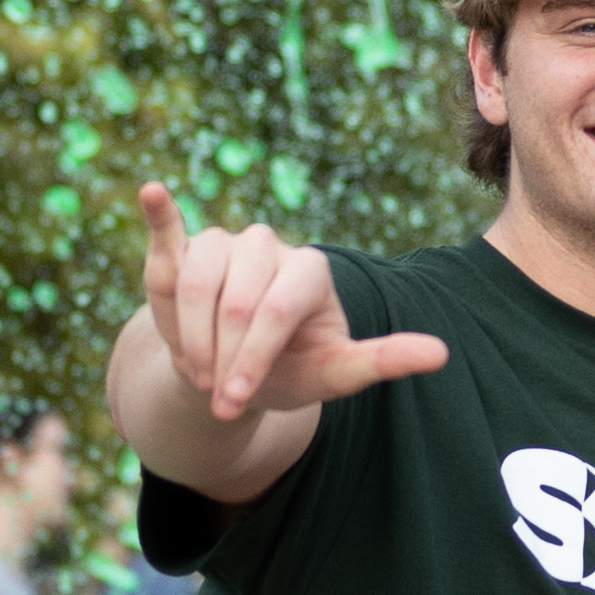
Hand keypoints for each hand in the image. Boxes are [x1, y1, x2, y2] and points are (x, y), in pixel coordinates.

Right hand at [138, 183, 452, 424]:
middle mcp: (269, 246)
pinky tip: (152, 192)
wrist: (234, 375)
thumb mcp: (335, 374)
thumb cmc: (291, 372)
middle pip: (234, 302)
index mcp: (311, 270)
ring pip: (197, 281)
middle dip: (222, 358)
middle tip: (220, 396)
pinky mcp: (184, 248)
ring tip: (198, 373)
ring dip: (190, 336)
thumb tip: (442, 353)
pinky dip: (161, 215)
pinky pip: (173, 229)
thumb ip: (382, 361)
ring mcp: (224, 242)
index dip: (252, 358)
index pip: (276, 310)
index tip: (236, 401)